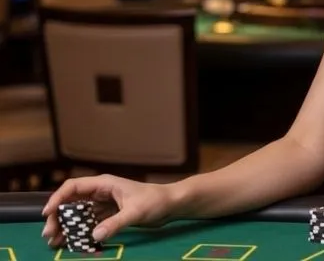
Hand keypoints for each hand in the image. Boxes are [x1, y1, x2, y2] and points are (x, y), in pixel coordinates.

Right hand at [41, 175, 174, 247]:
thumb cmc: (156, 201)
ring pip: (78, 214)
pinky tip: (71, 244)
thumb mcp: (136, 212)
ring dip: (66, 227)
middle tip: (49, 235)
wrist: (171, 205)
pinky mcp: (109, 215)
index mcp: (104, 184)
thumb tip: (94, 235)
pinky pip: (88, 223)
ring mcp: (104, 204)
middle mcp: (101, 192)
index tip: (47, 214)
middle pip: (71, 202)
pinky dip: (79, 232)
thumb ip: (116, 223)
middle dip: (58, 217)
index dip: (57, 198)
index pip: (74, 187)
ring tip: (55, 243)